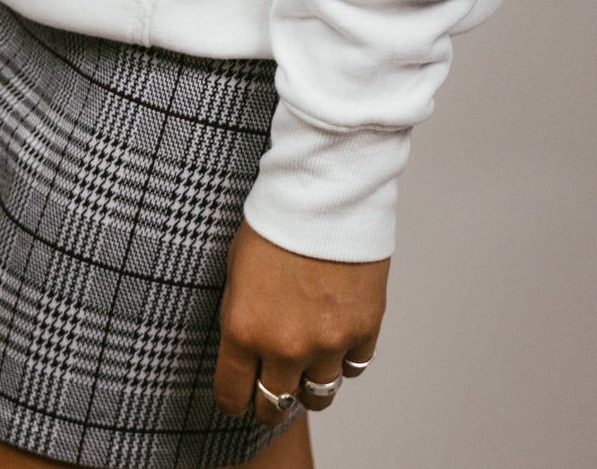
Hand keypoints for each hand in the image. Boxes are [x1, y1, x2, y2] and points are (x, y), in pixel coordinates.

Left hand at [213, 218, 389, 425]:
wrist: (325, 190)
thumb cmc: (275, 220)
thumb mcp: (236, 269)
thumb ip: (239, 316)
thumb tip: (243, 348)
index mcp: (244, 330)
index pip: (232, 397)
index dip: (235, 399)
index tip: (240, 392)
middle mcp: (285, 346)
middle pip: (275, 405)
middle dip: (271, 396)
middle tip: (274, 378)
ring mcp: (328, 342)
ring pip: (319, 395)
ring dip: (311, 379)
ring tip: (308, 353)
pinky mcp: (363, 330)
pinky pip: (352, 367)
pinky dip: (344, 356)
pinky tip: (336, 332)